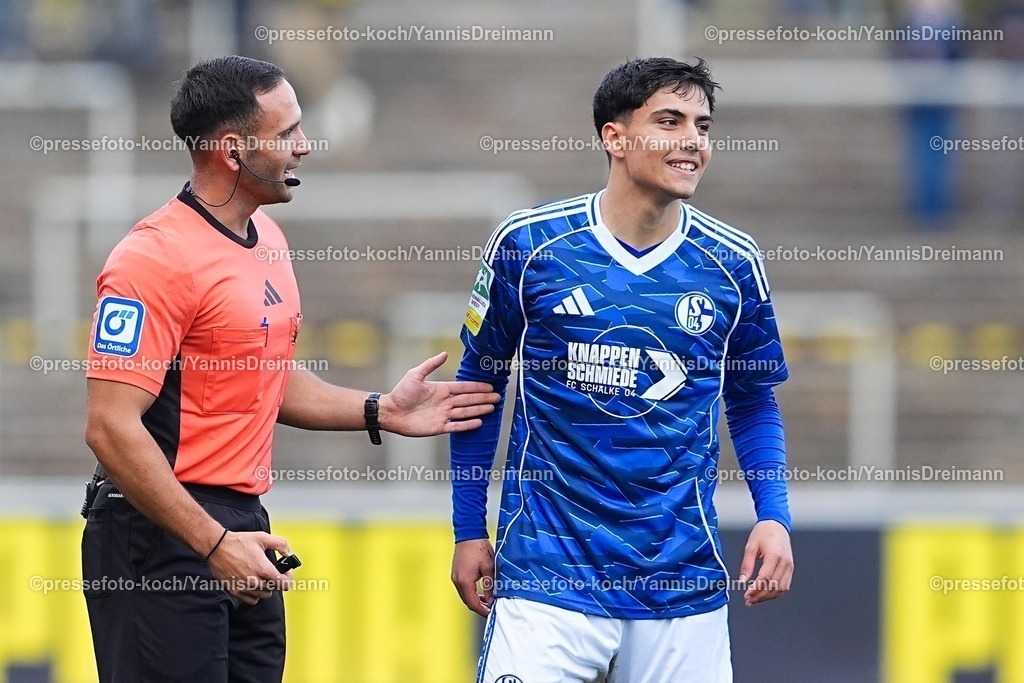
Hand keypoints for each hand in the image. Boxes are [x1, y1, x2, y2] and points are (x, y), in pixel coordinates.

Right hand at [205, 531, 294, 604]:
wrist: (217, 547)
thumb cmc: (238, 542)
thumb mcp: (263, 538)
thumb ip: (280, 544)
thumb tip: (289, 554)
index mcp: (263, 569)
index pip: (284, 584)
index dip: (287, 578)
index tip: (285, 573)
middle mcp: (254, 581)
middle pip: (274, 589)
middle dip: (276, 580)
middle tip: (271, 571)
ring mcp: (244, 588)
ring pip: (264, 595)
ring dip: (266, 588)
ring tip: (261, 576)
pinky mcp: (235, 591)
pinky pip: (251, 600)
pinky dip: (255, 594)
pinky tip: (253, 583)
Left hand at [379, 352, 498, 435]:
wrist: (390, 411)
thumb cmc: (401, 393)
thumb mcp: (415, 375)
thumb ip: (430, 365)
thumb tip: (445, 353)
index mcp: (441, 389)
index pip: (463, 388)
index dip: (477, 387)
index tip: (490, 386)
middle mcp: (445, 402)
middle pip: (468, 400)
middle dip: (483, 398)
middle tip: (498, 397)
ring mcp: (443, 415)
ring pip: (465, 412)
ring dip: (479, 410)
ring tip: (492, 408)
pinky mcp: (439, 427)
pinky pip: (456, 426)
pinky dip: (467, 424)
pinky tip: (479, 422)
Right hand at [451, 538, 494, 616]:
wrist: (469, 533)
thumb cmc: (479, 548)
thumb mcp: (488, 568)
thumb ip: (489, 586)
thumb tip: (491, 600)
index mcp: (465, 581)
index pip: (472, 603)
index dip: (482, 610)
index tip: (491, 613)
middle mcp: (457, 581)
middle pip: (467, 601)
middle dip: (478, 607)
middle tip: (491, 609)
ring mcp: (455, 577)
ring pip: (464, 595)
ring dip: (475, 600)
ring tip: (488, 601)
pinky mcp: (456, 573)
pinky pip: (463, 588)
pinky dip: (471, 592)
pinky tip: (480, 591)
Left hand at [738, 520, 792, 606]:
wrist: (776, 524)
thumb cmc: (763, 532)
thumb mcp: (750, 546)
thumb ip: (747, 565)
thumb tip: (742, 581)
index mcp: (774, 555)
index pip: (765, 578)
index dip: (756, 589)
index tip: (746, 595)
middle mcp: (785, 562)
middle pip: (774, 586)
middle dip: (761, 596)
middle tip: (749, 601)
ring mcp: (789, 566)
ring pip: (781, 588)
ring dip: (768, 597)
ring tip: (755, 600)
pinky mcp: (790, 568)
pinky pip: (785, 585)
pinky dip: (776, 592)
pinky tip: (766, 594)